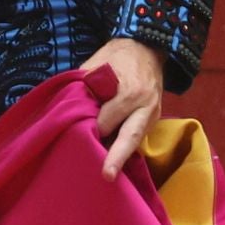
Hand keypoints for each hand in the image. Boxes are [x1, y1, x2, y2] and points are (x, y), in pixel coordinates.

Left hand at [80, 37, 164, 180]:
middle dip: (116, 156)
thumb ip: (85, 85)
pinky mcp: (155, 119)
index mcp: (129, 92)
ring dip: (121, 154)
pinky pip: (140, 136)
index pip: (108, 119)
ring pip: (136, 140)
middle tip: (107, 175)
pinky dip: (127, 146)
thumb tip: (70, 105)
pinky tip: (116, 159)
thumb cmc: (116, 56)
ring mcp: (153, 114)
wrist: (147, 49)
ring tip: (109, 173)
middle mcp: (144, 106)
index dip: (93, 128)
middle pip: (129, 137)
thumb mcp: (97, 63)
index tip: (81, 137)